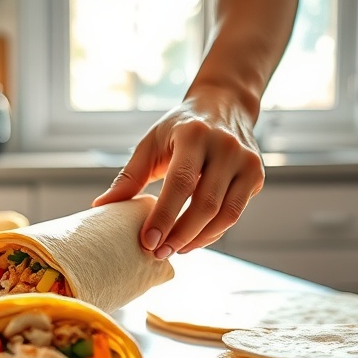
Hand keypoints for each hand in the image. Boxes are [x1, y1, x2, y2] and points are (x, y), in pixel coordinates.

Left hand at [92, 85, 264, 258]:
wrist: (225, 105)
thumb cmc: (180, 128)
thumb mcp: (151, 142)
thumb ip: (130, 175)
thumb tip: (101, 206)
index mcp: (194, 135)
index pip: (180, 182)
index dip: (164, 216)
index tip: (147, 241)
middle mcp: (226, 147)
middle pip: (205, 204)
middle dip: (180, 234)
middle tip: (157, 252)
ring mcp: (246, 162)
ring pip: (225, 215)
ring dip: (198, 239)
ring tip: (173, 250)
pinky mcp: (256, 176)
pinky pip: (234, 214)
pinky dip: (213, 233)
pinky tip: (192, 240)